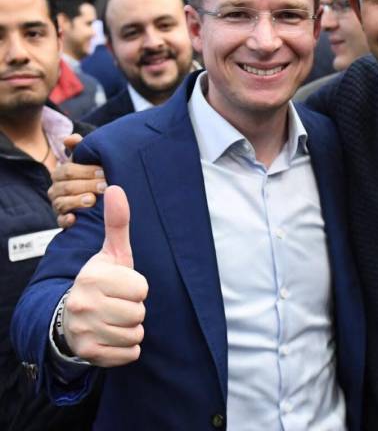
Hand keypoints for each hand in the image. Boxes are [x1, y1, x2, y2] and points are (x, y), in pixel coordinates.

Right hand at [48, 134, 106, 228]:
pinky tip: (75, 219)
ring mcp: (59, 206)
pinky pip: (60, 222)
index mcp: (64, 174)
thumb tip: (70, 138)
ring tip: (93, 200)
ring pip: (61, 203)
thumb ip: (82, 149)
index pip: (67, 170)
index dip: (85, 170)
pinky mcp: (64, 221)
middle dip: (86, 184)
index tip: (102, 171)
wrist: (104, 204)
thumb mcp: (92, 162)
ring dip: (77, 201)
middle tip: (105, 185)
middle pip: (66, 186)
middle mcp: (58, 189)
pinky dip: (66, 220)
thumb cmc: (96, 177)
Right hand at [63, 186, 147, 366]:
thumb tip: (117, 188)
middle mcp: (84, 304)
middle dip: (134, 309)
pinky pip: (130, 354)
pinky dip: (126, 349)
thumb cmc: (101, 282)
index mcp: (93, 277)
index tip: (121, 286)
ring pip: (136, 333)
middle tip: (117, 304)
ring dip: (131, 329)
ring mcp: (84, 330)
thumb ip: (117, 223)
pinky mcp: (89, 354)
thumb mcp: (111, 253)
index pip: (142, 288)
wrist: (71, 317)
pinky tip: (111, 336)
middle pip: (140, 312)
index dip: (137, 287)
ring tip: (113, 319)